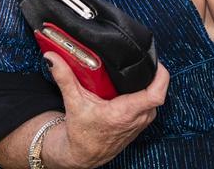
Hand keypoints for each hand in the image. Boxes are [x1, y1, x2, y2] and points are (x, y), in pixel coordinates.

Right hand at [41, 53, 170, 168]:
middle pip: (158, 91)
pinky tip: (134, 86)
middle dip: (152, 74)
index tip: (154, 62)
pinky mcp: (141, 124)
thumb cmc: (80, 132)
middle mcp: (138, 118)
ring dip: (149, 85)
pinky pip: (150, 105)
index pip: (156, 94)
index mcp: (125, 113)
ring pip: (155, 98)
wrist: (82, 155)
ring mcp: (141, 122)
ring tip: (138, 70)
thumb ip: (64, 77)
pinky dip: (145, 94)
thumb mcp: (73, 102)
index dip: (160, 75)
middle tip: (143, 59)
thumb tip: (52, 57)